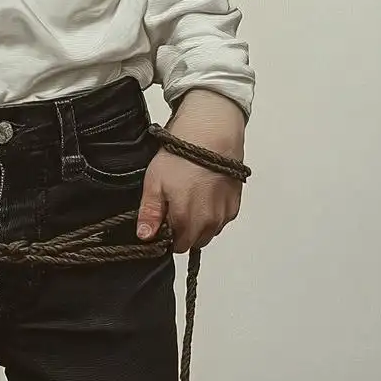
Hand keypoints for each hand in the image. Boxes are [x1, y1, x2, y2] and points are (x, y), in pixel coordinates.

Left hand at [136, 90, 246, 251]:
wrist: (211, 133)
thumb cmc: (182, 155)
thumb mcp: (154, 182)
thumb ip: (150, 214)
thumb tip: (145, 236)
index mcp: (186, 221)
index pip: (177, 247)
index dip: (169, 236)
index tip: (165, 221)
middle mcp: (208, 223)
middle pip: (195, 242)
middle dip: (185, 231)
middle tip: (177, 207)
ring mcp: (224, 214)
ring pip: (210, 231)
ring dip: (200, 223)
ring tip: (193, 197)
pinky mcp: (235, 204)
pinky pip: (222, 219)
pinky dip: (214, 212)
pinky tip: (206, 193)